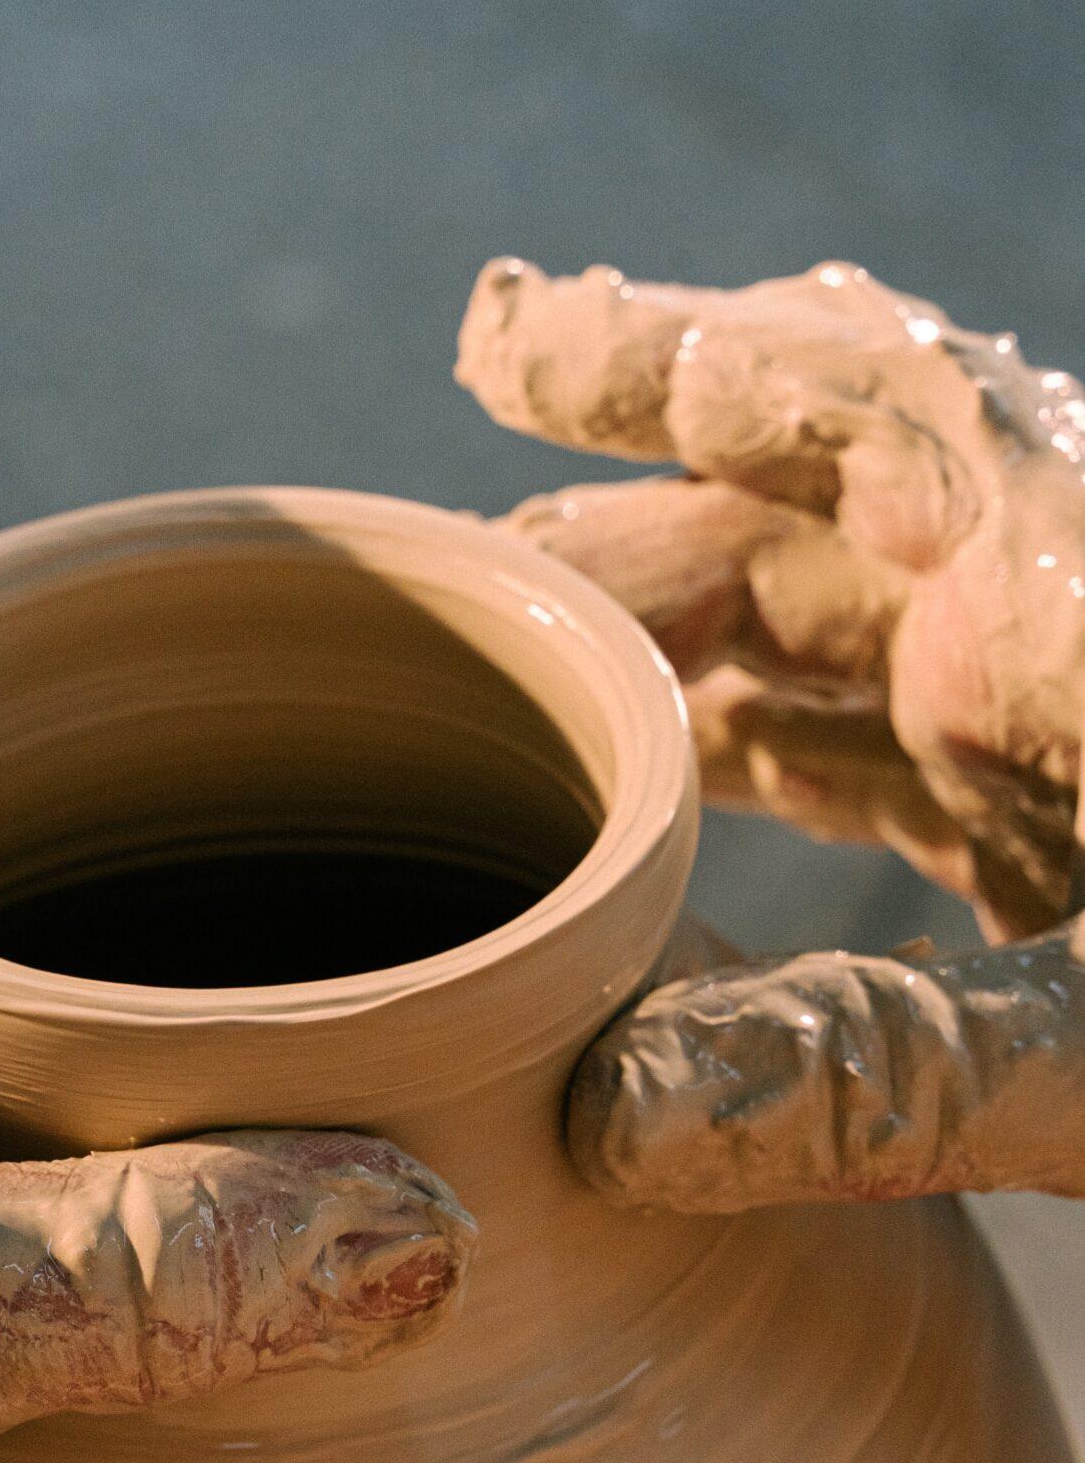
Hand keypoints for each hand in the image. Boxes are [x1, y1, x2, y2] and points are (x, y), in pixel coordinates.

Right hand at [458, 255, 1084, 1209]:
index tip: (503, 337)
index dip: (656, 360)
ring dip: (654, 633)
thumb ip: (895, 1071)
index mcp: (1073, 602)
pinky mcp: (1037, 811)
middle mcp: (1041, 620)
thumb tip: (611, 1125)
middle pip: (786, 509)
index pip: (841, 405)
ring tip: (498, 656)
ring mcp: (1033, 713)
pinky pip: (851, 741)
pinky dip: (736, 748)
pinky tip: (646, 780)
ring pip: (804, 623)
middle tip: (442, 552)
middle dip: (610, 509)